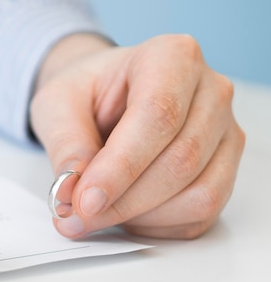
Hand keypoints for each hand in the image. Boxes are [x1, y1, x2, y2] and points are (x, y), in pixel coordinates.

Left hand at [30, 33, 244, 239]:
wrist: (103, 97)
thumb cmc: (85, 93)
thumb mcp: (56, 104)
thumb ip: (65, 143)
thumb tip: (71, 191)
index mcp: (171, 56)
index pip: (158, 115)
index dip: (121, 166)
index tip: (84, 200)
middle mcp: (210, 91)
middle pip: (181, 159)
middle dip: (123, 200)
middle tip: (76, 216)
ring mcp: (224, 133)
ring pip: (198, 193)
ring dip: (140, 216)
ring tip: (95, 214)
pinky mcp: (224, 169)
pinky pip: (201, 213)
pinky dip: (156, 225)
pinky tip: (123, 212)